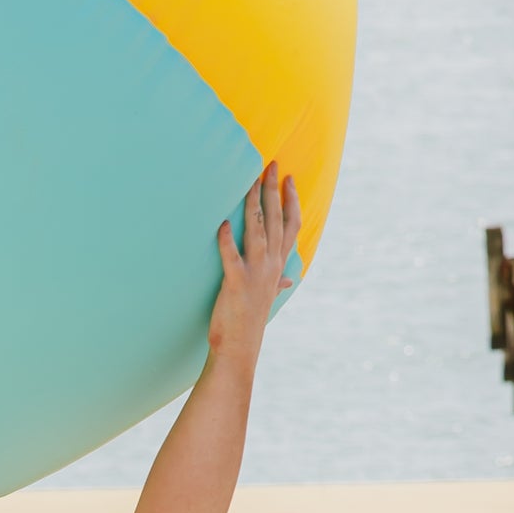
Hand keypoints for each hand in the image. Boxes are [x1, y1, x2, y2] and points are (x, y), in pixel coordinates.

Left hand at [207, 166, 300, 368]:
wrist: (239, 347)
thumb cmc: (250, 319)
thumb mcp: (268, 297)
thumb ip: (278, 282)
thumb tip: (289, 279)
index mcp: (278, 265)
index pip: (291, 225)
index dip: (292, 200)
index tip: (289, 178)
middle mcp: (270, 265)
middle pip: (276, 220)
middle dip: (274, 190)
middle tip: (271, 165)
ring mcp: (254, 273)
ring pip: (257, 231)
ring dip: (254, 205)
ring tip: (250, 182)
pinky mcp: (234, 283)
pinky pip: (230, 257)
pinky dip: (226, 240)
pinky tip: (221, 224)